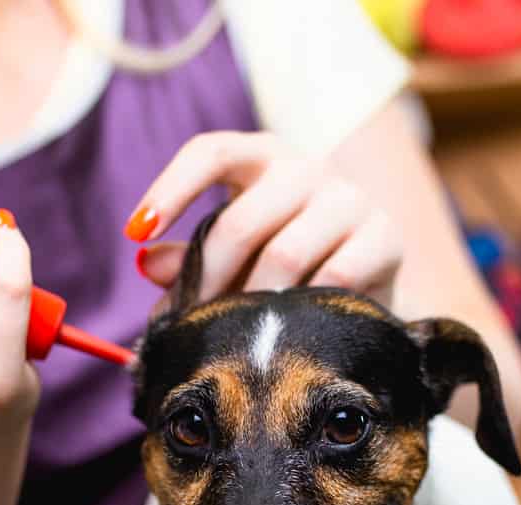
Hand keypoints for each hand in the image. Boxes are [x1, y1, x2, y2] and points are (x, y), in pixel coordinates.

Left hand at [129, 132, 402, 305]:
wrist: (369, 286)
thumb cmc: (288, 265)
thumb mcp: (235, 256)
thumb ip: (191, 259)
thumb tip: (146, 264)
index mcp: (263, 158)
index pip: (211, 153)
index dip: (171, 188)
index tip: (135, 231)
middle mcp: (308, 168)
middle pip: (243, 220)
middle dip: (210, 280)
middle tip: (193, 322)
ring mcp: (350, 200)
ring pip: (286, 254)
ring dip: (253, 304)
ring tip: (238, 335)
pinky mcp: (385, 237)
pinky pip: (334, 278)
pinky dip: (304, 311)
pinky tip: (291, 332)